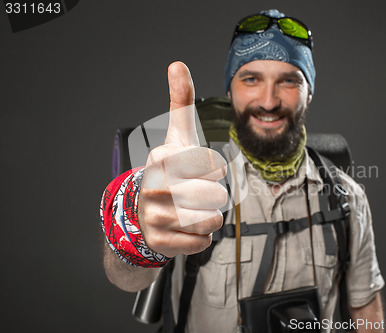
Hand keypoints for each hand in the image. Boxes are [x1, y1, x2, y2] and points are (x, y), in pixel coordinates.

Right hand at [138, 61, 226, 257]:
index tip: (200, 170)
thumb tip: (177, 64)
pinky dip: (200, 237)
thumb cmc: (171, 169)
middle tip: (197, 193)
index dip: (214, 170)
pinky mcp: (161, 242)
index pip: (215, 166)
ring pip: (212, 221)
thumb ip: (181, 101)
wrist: (143, 210)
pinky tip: (184, 227)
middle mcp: (156, 186)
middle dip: (215, 196)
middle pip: (217, 196)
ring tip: (192, 210)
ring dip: (209, 217)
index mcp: (164, 158)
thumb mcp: (178, 135)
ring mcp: (156, 216)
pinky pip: (202, 242)